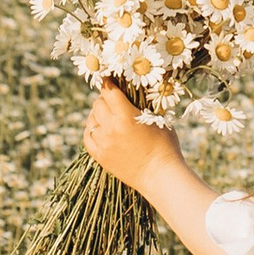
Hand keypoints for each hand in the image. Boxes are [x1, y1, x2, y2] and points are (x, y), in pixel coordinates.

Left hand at [82, 81, 173, 195]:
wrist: (160, 175)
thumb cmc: (165, 145)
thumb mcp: (158, 118)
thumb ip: (143, 104)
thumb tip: (134, 89)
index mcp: (125, 115)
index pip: (108, 90)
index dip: (108, 82)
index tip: (110, 80)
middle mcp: (110, 127)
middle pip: (98, 104)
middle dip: (105, 99)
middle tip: (113, 99)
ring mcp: (103, 142)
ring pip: (91, 119)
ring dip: (98, 114)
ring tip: (108, 115)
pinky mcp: (100, 156)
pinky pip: (88, 136)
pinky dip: (92, 129)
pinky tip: (99, 128)